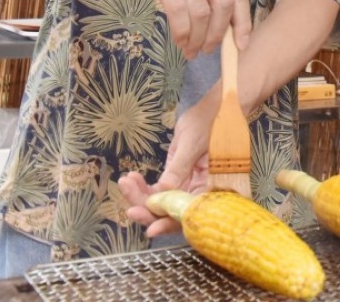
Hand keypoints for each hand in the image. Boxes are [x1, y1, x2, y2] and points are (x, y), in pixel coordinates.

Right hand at [97, 0, 251, 58]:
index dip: (243, 23)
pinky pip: (178, 10)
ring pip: (200, 11)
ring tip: (191, 50)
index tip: (241, 46)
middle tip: (208, 50)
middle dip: (218, 34)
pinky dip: (181, 31)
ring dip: (198, 37)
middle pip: (223, 5)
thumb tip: (222, 26)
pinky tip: (179, 40)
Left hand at [121, 100, 214, 236]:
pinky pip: (157, 190)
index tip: (151, 229)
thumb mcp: (193, 144)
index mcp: (210, 189)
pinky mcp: (175, 178)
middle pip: (171, 213)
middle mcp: (197, 193)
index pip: (189, 215)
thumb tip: (163, 192)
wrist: (213, 109)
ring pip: (160, 203)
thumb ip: (179, 169)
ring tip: (126, 182)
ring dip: (140, 197)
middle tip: (129, 203)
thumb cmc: (210, 124)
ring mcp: (185, 186)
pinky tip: (131, 178)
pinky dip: (142, 187)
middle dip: (148, 211)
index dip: (169, 224)